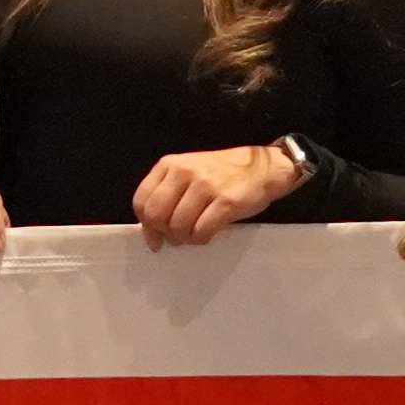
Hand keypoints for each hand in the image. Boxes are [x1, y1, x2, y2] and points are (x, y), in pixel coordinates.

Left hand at [133, 140, 307, 245]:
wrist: (262, 169)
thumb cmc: (222, 175)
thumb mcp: (188, 173)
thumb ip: (167, 195)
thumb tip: (152, 232)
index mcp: (170, 165)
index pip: (142, 200)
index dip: (146, 225)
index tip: (155, 238)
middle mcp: (184, 172)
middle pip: (156, 216)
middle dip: (165, 233)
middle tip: (177, 238)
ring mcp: (205, 186)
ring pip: (178, 226)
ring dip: (186, 238)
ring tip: (196, 234)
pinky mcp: (225, 201)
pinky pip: (201, 231)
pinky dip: (201, 239)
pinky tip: (208, 234)